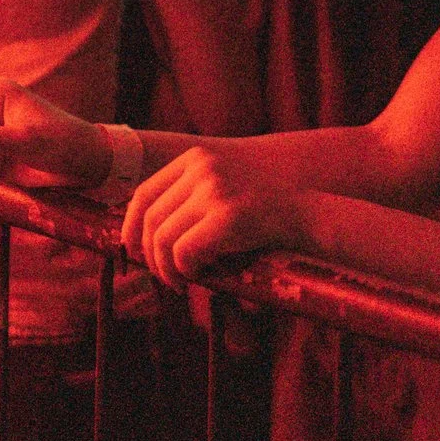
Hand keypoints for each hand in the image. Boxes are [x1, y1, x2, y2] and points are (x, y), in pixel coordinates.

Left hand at [122, 144, 305, 289]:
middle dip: (150, 256)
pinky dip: (187, 270)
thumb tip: (142, 233)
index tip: (134, 252)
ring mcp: (215, 190)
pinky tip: (203, 276)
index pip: (143, 194)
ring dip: (167, 269)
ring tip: (182, 281)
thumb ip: (188, 198)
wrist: (308, 214)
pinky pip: (185, 252)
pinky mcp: (228, 216)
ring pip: (163, 239)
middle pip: (150, 220)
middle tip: (166, 278)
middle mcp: (201, 168)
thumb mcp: (221, 187)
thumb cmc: (262, 211)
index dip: (131, 228)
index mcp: (196, 158)